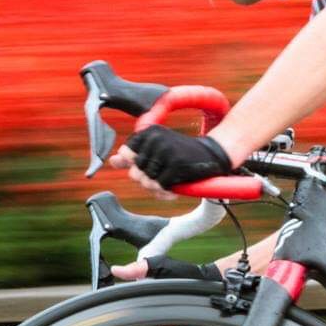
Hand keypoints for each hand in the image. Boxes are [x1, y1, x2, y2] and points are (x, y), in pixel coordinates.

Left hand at [110, 126, 232, 195]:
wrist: (213, 154)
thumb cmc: (182, 153)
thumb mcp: (158, 150)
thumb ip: (134, 155)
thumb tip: (112, 161)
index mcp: (149, 132)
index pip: (126, 155)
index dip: (136, 166)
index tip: (152, 166)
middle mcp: (156, 139)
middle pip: (134, 171)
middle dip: (146, 181)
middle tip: (161, 180)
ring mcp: (166, 152)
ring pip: (146, 181)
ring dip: (157, 189)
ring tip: (167, 187)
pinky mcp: (177, 165)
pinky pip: (161, 186)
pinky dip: (166, 193)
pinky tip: (174, 191)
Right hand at [111, 256, 222, 325]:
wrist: (210, 282)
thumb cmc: (185, 273)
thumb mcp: (160, 266)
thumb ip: (138, 268)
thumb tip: (117, 270)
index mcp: (148, 296)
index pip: (131, 309)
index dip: (133, 310)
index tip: (138, 309)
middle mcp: (155, 309)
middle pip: (143, 323)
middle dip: (149, 320)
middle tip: (158, 314)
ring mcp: (167, 320)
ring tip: (169, 322)